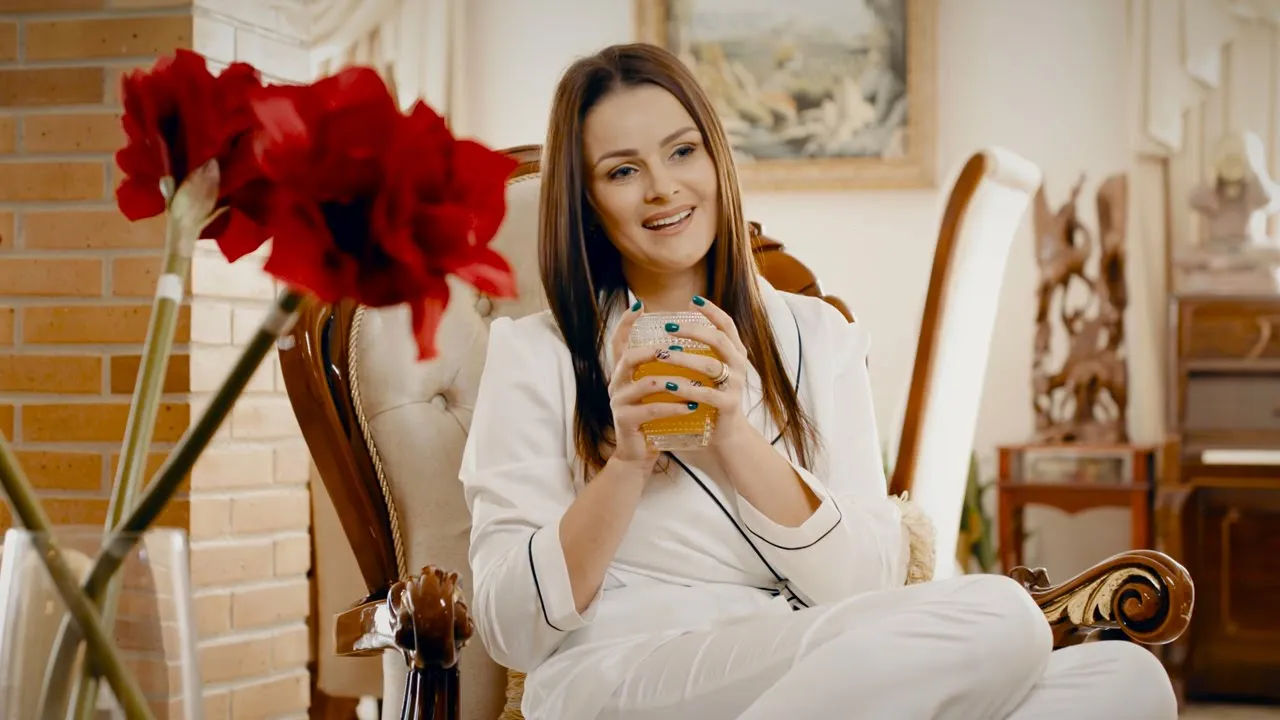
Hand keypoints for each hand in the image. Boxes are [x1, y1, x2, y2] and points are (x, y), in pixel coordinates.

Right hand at [606, 302, 701, 468]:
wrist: (639, 454)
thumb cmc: (652, 418)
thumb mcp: (656, 390)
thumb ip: (663, 370)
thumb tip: (686, 345)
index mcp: (623, 372)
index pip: (619, 341)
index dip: (626, 322)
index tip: (640, 305)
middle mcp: (617, 383)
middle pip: (629, 357)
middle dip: (654, 350)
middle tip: (677, 348)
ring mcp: (618, 402)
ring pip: (645, 383)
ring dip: (673, 380)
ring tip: (694, 382)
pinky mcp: (625, 421)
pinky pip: (651, 409)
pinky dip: (673, 406)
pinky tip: (690, 406)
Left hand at [655, 295, 757, 448]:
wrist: (726, 435)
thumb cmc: (710, 398)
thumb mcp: (709, 371)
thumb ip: (700, 351)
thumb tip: (672, 327)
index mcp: (735, 353)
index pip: (727, 325)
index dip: (712, 310)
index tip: (693, 299)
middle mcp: (739, 366)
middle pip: (719, 340)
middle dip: (693, 330)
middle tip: (668, 327)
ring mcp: (736, 386)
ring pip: (710, 366)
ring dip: (683, 358)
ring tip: (661, 354)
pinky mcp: (728, 406)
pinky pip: (706, 394)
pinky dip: (686, 388)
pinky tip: (668, 385)